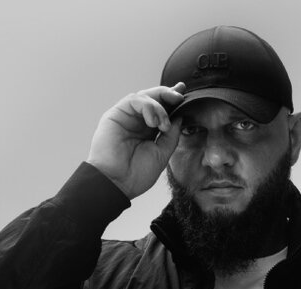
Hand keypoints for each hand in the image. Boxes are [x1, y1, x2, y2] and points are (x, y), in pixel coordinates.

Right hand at [85, 83, 186, 198]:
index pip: (162, 109)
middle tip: (179, 97)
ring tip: (163, 124)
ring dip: (159, 106)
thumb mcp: (162, 153)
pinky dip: (148, 106)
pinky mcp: (116, 114)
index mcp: (148, 131)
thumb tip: (180, 117)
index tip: (184, 94)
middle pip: (153, 98)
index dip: (172, 100)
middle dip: (168, 95)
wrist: (117, 183)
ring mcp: (126, 117)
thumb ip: (171, 135)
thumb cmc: (136, 174)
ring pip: (145, 96)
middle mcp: (137, 122)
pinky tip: (153, 122)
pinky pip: (134, 100)